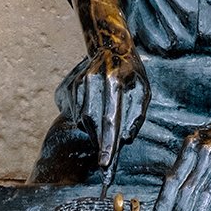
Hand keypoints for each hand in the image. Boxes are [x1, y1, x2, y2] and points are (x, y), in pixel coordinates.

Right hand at [55, 45, 149, 170]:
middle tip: (109, 155)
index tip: (105, 163)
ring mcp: (78, 83)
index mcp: (114, 80)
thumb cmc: (130, 72)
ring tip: (106, 119)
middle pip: (94, 123)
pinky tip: (95, 108)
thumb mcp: (143, 89)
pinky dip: (86, 120)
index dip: (108, 143)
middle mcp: (93, 80)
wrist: (110, 47)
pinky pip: (76, 116)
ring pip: (83, 121)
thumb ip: (137, 114)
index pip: (111, 117)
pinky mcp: (68, 87)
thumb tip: (126, 139)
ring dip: (95, 131)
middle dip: (101, 141)